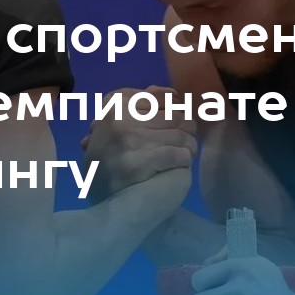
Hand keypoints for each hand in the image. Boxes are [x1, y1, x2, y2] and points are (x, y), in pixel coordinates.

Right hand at [81, 85, 197, 202]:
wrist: (106, 201)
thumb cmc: (114, 160)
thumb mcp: (117, 125)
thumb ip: (141, 105)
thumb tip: (172, 93)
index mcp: (115, 104)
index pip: (161, 97)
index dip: (175, 109)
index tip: (176, 123)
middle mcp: (119, 118)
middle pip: (175, 115)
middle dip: (187, 129)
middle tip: (186, 140)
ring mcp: (128, 141)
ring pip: (180, 135)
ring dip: (189, 146)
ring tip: (186, 153)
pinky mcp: (138, 164)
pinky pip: (177, 154)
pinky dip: (183, 159)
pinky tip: (181, 164)